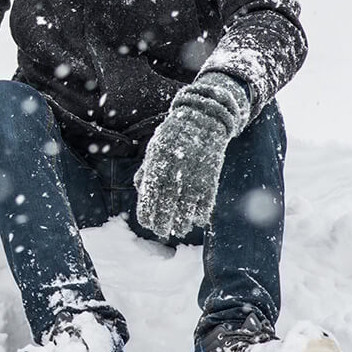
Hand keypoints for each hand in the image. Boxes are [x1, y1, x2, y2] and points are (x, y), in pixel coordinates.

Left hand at [134, 72, 250, 239]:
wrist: (204, 118)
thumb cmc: (175, 135)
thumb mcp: (156, 148)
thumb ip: (147, 169)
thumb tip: (139, 190)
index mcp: (158, 162)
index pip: (150, 194)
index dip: (148, 211)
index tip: (146, 223)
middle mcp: (175, 170)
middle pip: (167, 203)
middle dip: (163, 221)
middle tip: (161, 233)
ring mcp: (194, 173)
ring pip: (187, 205)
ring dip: (182, 221)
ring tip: (177, 230)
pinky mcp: (211, 175)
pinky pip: (207, 200)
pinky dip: (202, 212)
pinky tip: (196, 221)